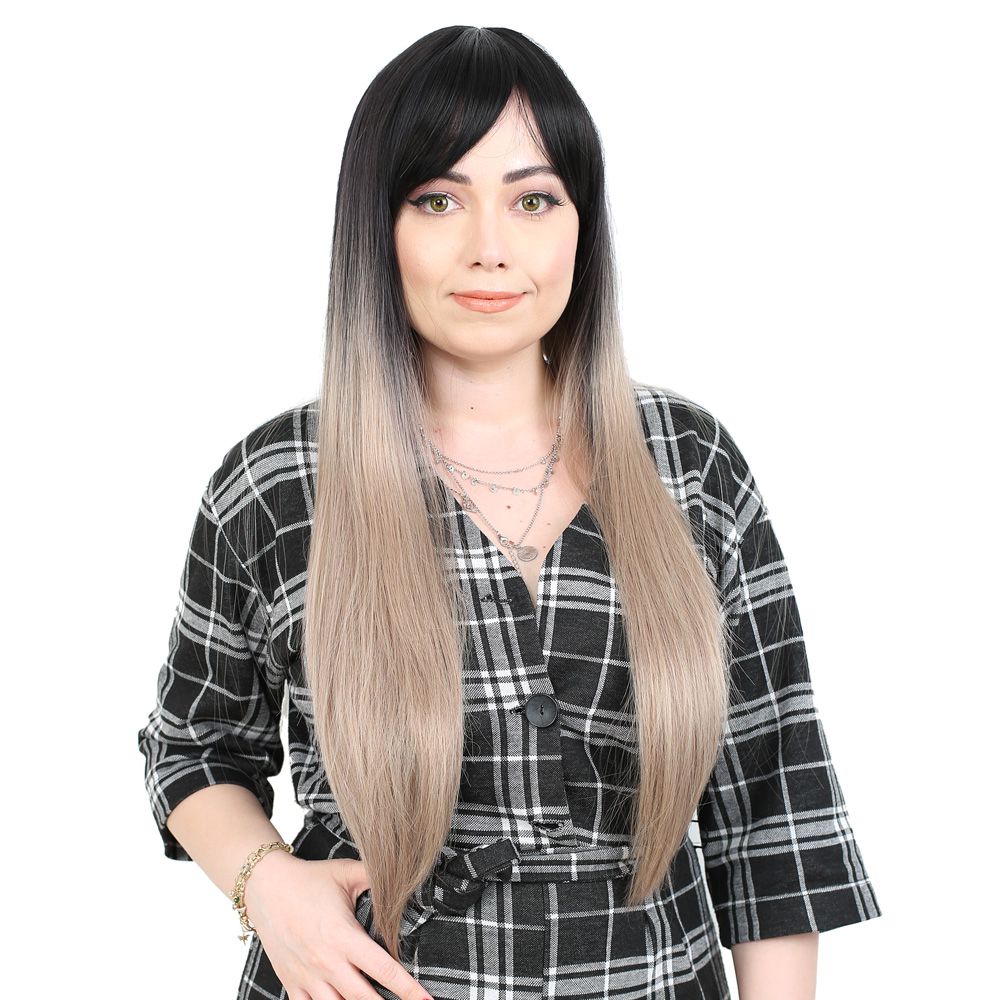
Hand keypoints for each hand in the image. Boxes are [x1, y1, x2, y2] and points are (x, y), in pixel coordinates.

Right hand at [244, 851, 430, 999]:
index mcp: (343, 936)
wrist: (264, 888)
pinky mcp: (292, 983)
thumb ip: (375, 876)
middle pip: (363, 998)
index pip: (383, 969)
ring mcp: (307, 976)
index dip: (408, 988)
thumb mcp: (345, 872)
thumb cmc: (308, 879)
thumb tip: (404, 874)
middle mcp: (326, 961)